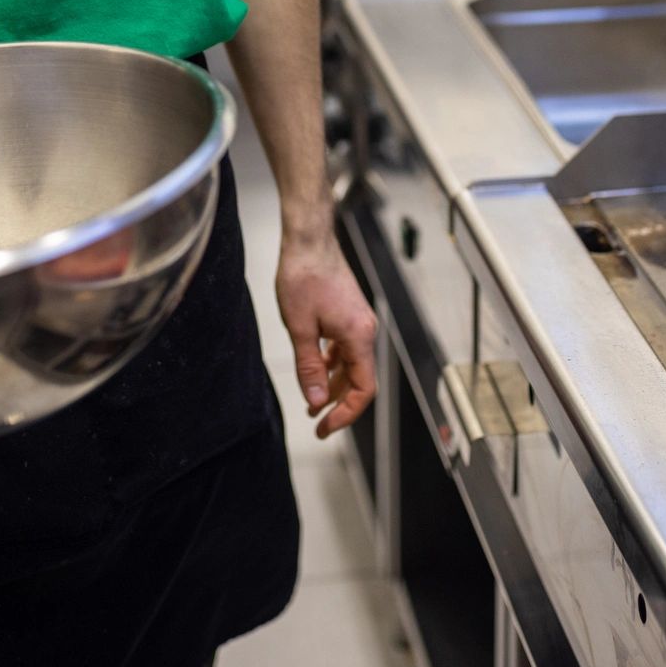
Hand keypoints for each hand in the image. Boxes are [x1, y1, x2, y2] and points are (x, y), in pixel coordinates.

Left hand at [276, 233, 377, 438]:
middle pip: (360, 380)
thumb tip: (317, 402)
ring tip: (312, 403)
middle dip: (338, 404)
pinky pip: (347, 349)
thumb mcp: (300, 328)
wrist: (309, 239)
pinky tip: (317, 371)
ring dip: (334, 385)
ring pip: (353, 365)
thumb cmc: (303, 275)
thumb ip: (309, 368)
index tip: (323, 428)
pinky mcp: (350, 314)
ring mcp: (359, 322)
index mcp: (359, 336)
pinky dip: (333, 365)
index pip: (363, 390)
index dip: (345, 414)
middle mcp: (365, 331)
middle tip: (316, 423)